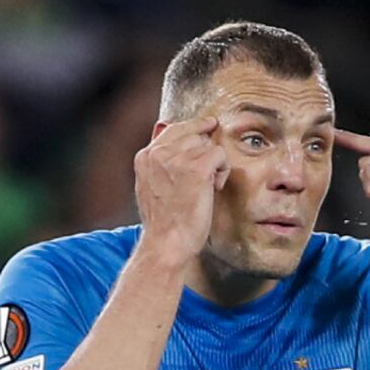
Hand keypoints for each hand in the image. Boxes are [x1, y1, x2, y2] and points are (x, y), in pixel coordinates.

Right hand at [134, 117, 230, 262]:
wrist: (167, 243)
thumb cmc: (164, 222)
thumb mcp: (151, 186)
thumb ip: (160, 163)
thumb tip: (171, 138)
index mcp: (145, 156)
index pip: (174, 129)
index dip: (194, 128)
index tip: (209, 125)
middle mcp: (159, 153)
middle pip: (195, 134)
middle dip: (205, 154)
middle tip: (204, 180)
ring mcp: (177, 159)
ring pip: (209, 144)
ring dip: (214, 165)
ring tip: (206, 187)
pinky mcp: (197, 168)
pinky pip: (220, 154)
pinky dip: (223, 171)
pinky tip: (214, 188)